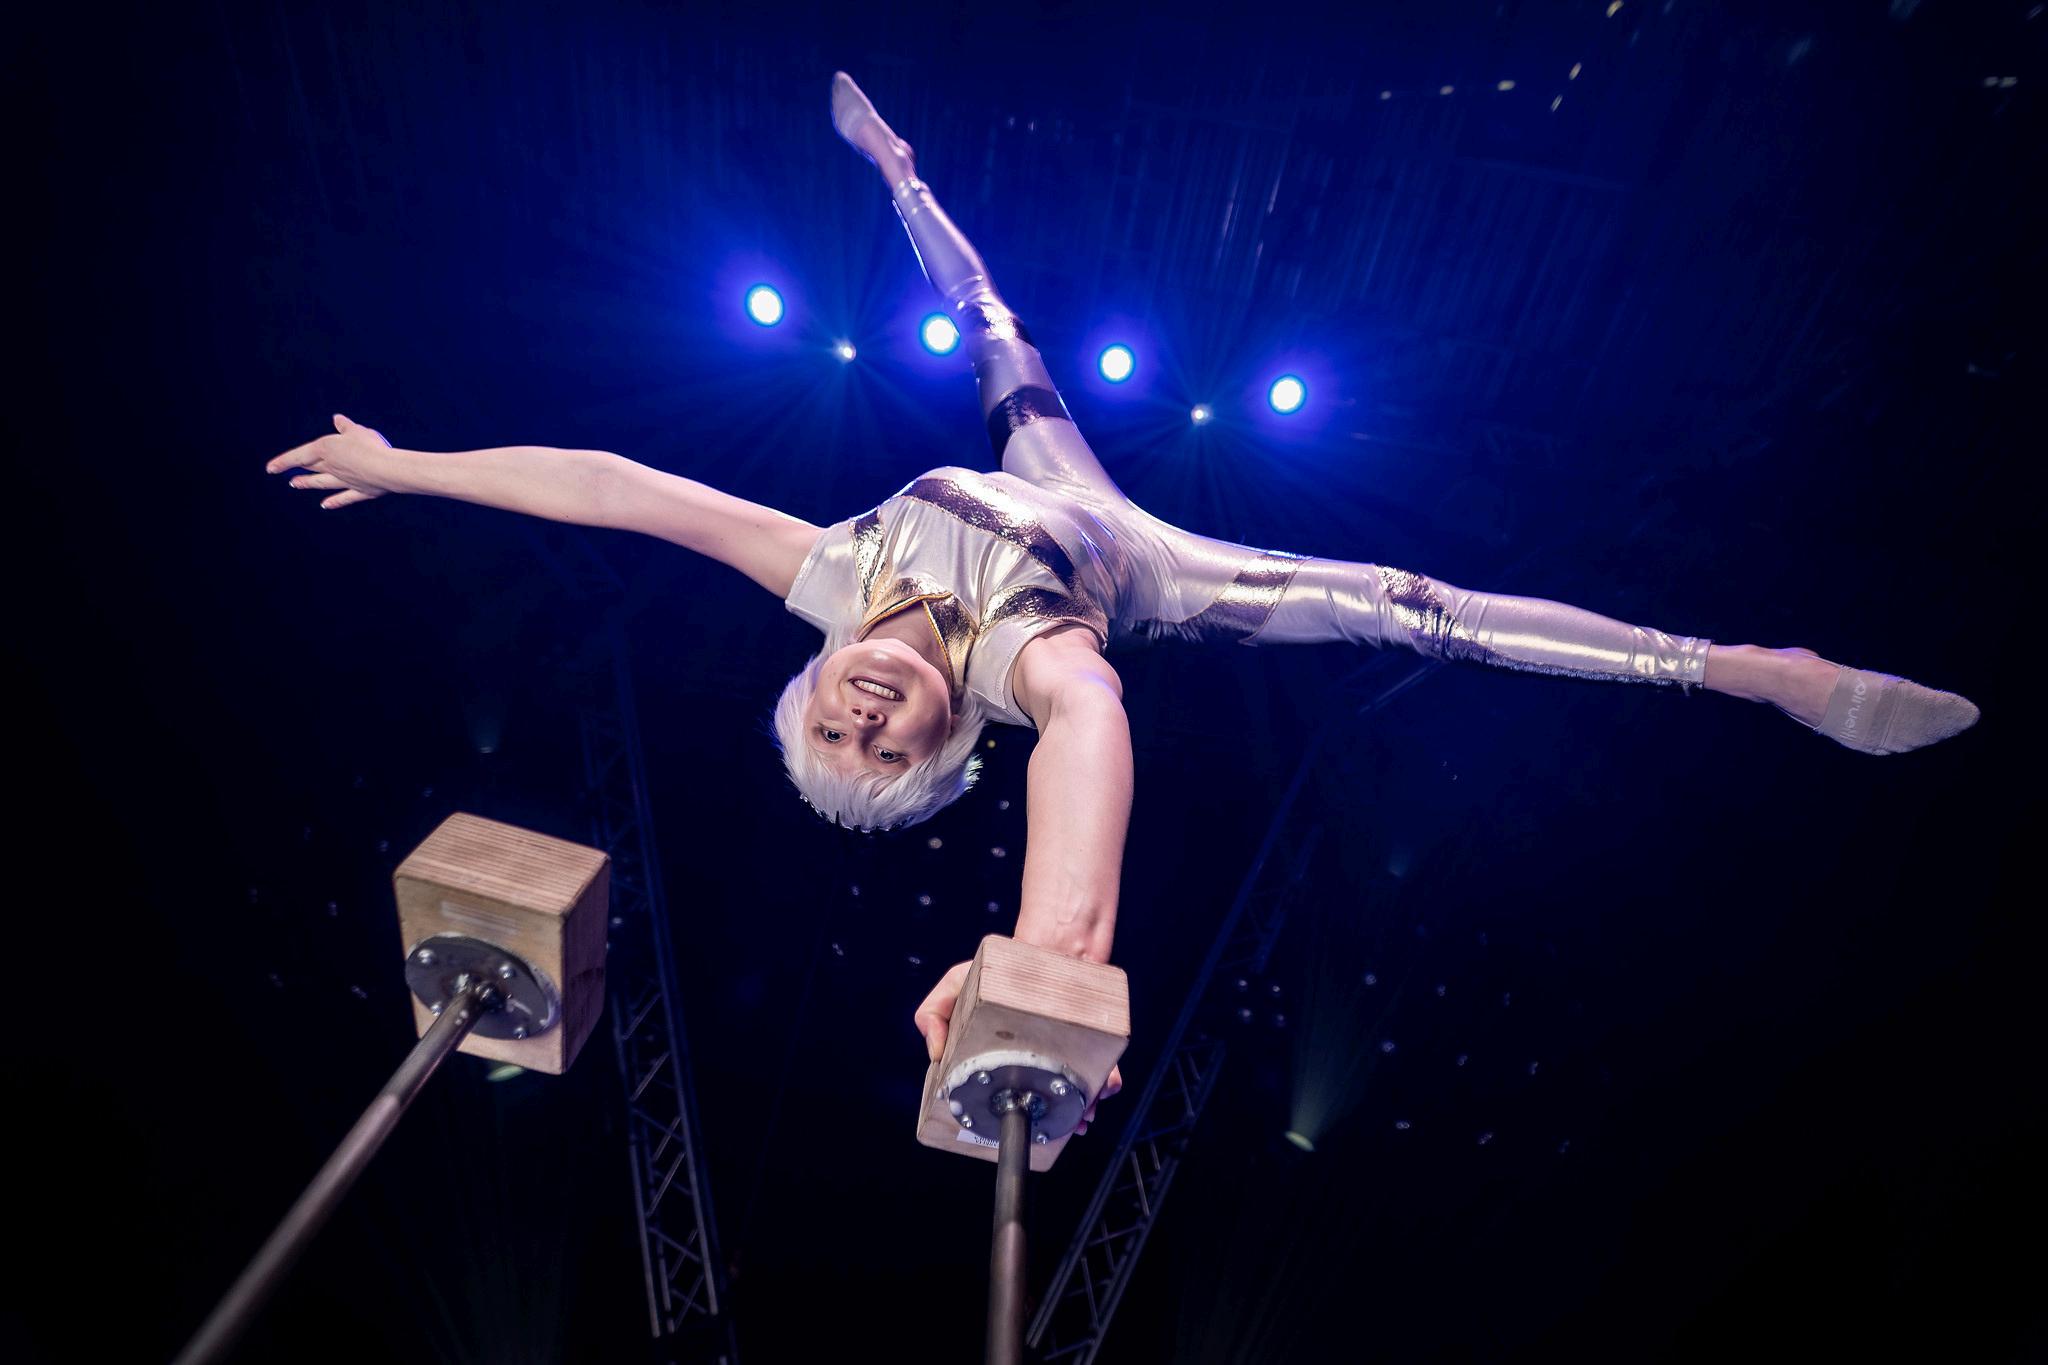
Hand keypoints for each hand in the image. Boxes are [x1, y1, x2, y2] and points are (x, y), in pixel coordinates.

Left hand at [266, 414, 397, 509]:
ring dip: (308, 483)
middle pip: (311, 468)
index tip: (270, 469)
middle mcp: (331, 467)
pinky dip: (334, 501)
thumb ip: (346, 426)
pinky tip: (325, 505)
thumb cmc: (371, 447)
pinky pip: (344, 497)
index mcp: (326, 449)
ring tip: (296, 485)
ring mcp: (344, 481)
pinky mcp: (360, 491)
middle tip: (288, 476)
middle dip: (298, 470)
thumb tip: (337, 419)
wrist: (387, 470)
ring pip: (322, 482)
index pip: (299, 456)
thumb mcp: (357, 430)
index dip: (283, 462)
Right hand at [913, 962, 1125, 1135]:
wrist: (1047, 949)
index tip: (1011, 1116)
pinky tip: (1103, 1087)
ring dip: (1081, 1109)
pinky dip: (1106, 1085)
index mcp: (1001, 1059)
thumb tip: (937, 1053)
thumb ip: (933, 1013)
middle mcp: (1034, 1064)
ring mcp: (1065, 1058)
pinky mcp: (1093, 1048)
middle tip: (1052, 1122)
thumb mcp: (957, 985)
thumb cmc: (1000, 972)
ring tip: (1082, 1114)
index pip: (1003, 1094)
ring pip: (1075, 1096)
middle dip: (1050, 1117)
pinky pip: (1104, 1074)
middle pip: (1043, 1102)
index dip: (1008, 1112)